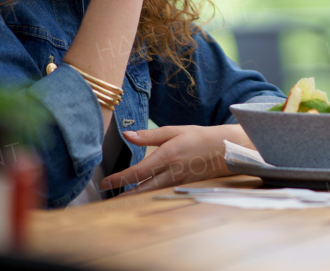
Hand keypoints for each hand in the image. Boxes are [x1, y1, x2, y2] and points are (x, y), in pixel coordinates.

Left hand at [100, 124, 249, 193]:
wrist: (224, 150)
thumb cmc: (198, 137)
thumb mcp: (174, 131)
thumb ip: (149, 135)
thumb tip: (127, 135)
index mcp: (167, 156)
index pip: (138, 172)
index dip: (119, 179)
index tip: (105, 182)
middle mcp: (171, 172)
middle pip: (142, 189)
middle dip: (123, 195)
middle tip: (107, 199)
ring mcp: (177, 182)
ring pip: (150, 193)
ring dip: (133, 197)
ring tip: (118, 199)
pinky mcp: (181, 186)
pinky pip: (161, 192)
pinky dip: (147, 195)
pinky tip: (139, 195)